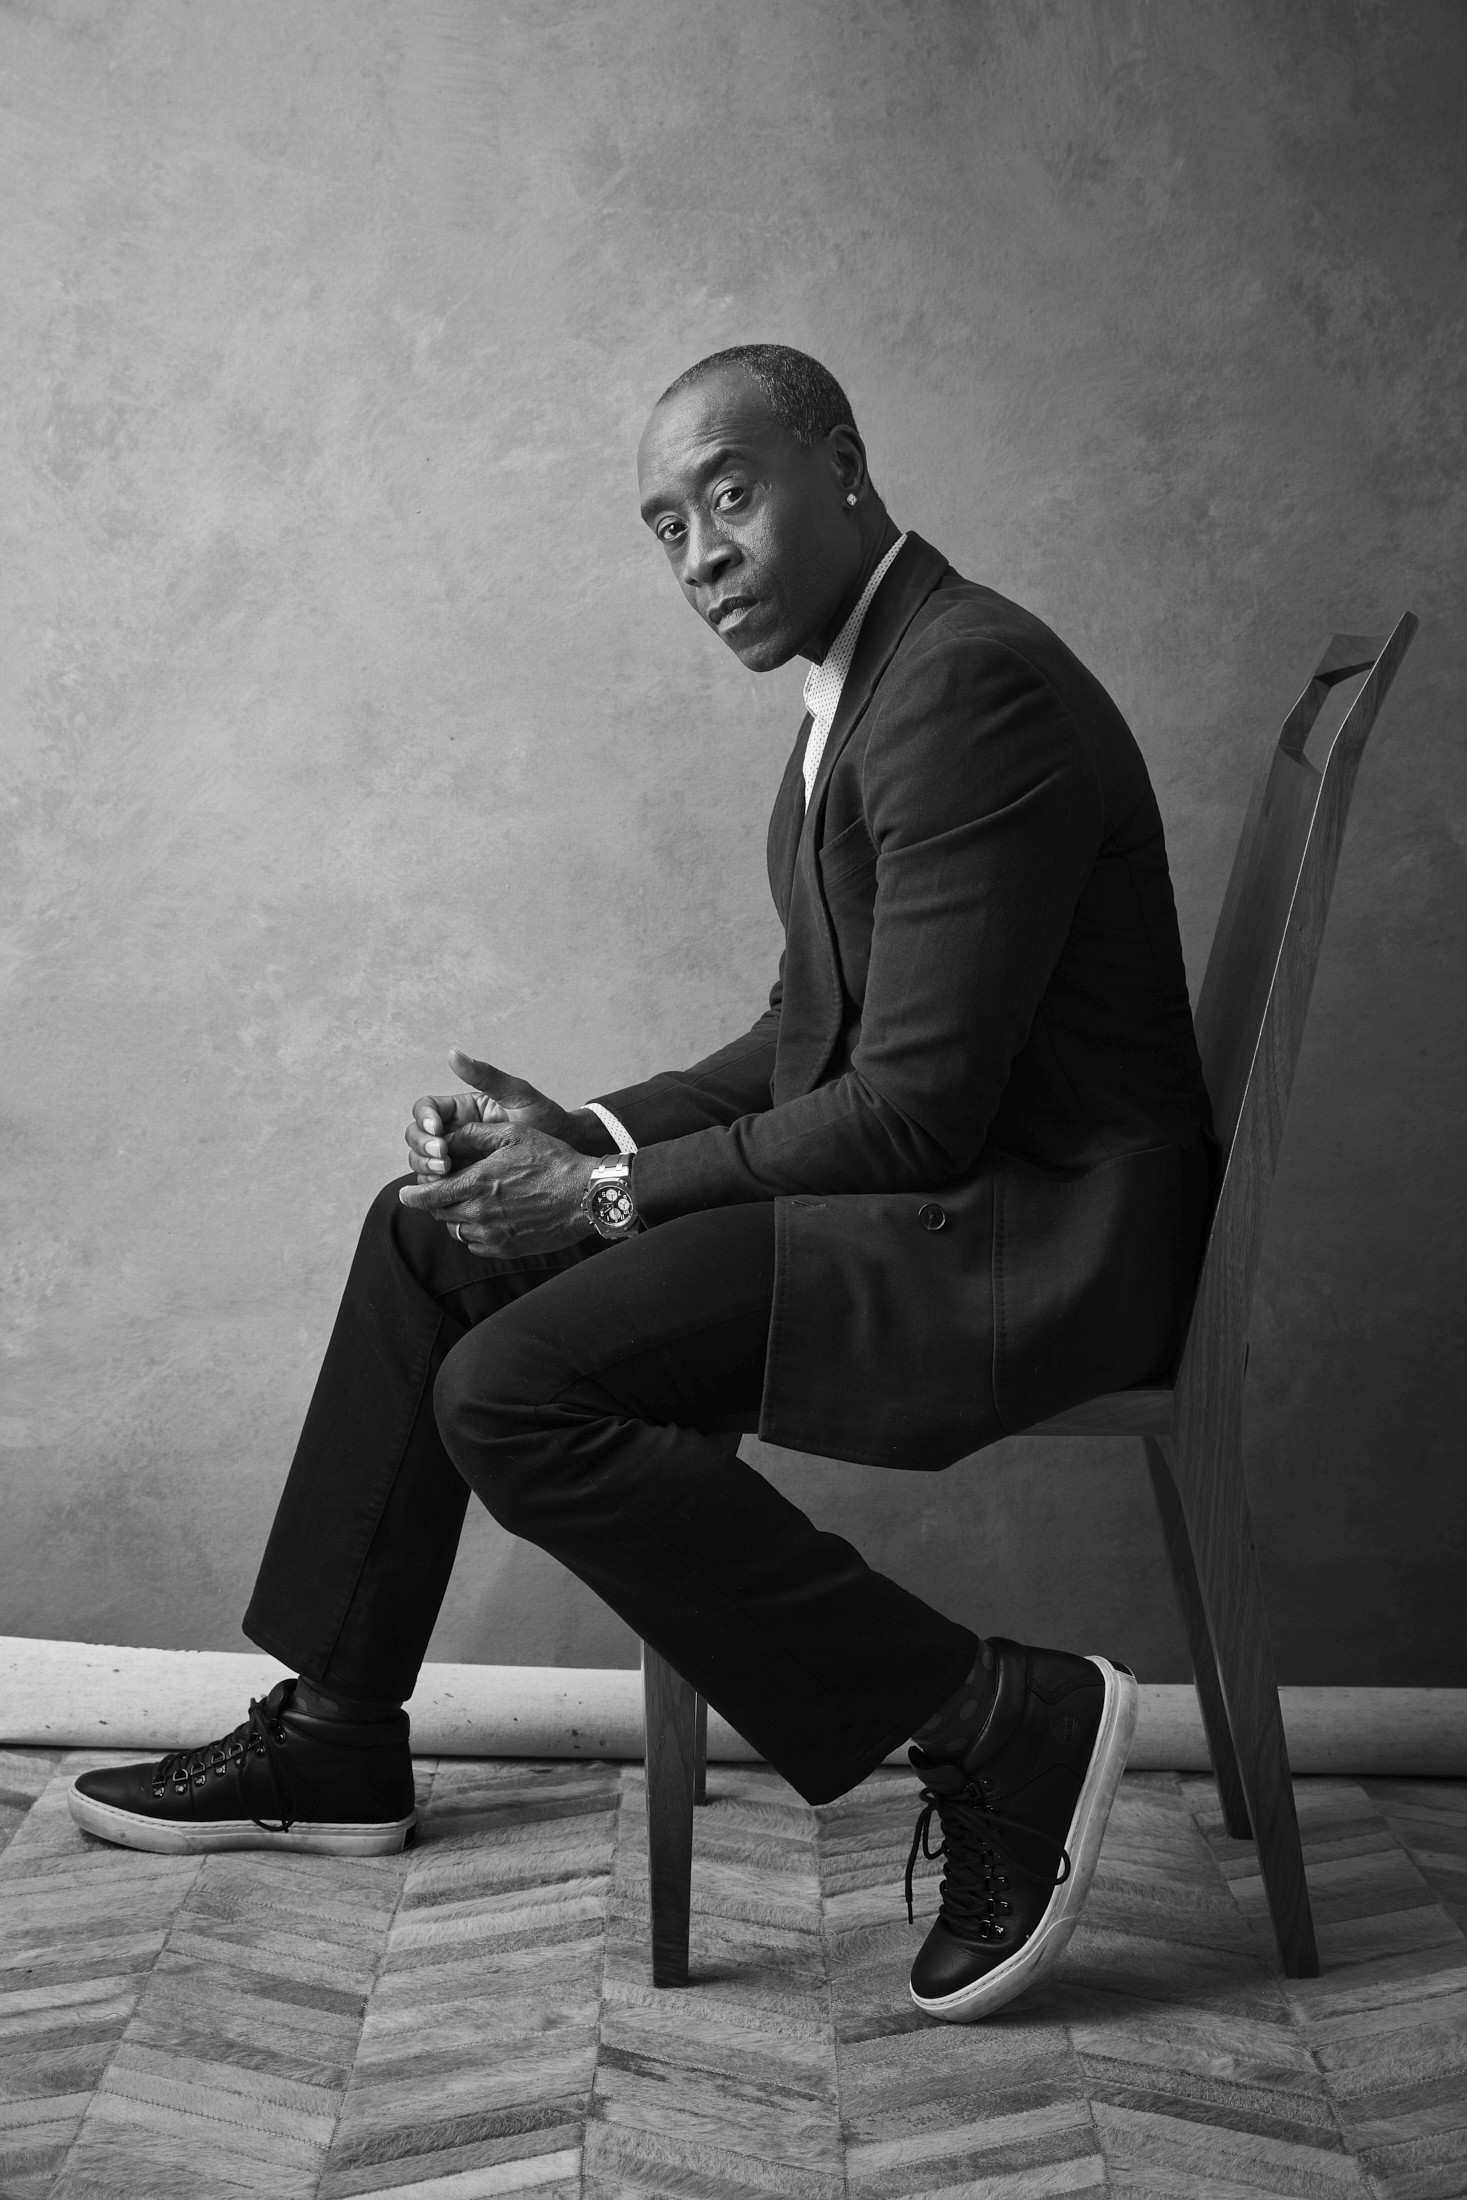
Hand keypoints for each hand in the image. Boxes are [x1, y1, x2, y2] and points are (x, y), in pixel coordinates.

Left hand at [398, 1117, 596, 1256]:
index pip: (428, 1196)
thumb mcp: (515, 1134)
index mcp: (477, 1183)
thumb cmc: (553, 1160)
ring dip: (457, 1217)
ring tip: (474, 1202)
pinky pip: (476, 1244)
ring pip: (457, 1230)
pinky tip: (491, 1219)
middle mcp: (480, 1213)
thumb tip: (449, 1136)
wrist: (586, 1196)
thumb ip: (477, 1134)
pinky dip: (475, 1233)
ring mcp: (493, 1234)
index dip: (413, 1195)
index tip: (407, 1194)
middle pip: (440, 1213)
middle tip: (446, 1190)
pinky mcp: (506, 1249)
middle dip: (438, 1201)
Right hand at [406, 1049, 584, 1179]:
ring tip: (446, 1173)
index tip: (437, 1131)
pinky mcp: (466, 1179)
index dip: (424, 1119)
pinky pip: (440, 1184)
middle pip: (417, 1136)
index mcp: (463, 1108)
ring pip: (423, 1160)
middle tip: (443, 1158)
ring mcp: (459, 1156)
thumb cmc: (545, 1118)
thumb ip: (486, 1075)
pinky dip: (437, 1187)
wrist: (566, 1149)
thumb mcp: (518, 1094)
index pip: (427, 1109)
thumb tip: (452, 1053)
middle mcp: (455, 1131)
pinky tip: (450, 1190)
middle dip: (423, 1146)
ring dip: (426, 1167)